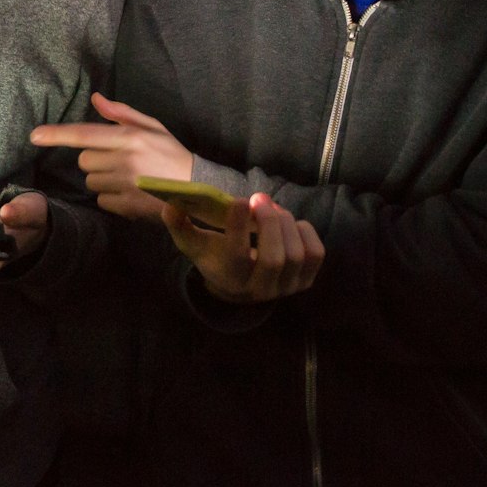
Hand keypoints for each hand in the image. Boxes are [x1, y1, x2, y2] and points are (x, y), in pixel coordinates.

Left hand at [30, 93, 193, 219]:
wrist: (198, 188)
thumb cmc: (172, 154)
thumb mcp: (152, 127)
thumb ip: (121, 113)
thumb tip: (96, 99)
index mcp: (128, 137)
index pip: (84, 134)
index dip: (57, 135)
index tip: (34, 136)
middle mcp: (124, 159)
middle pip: (83, 161)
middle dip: (94, 161)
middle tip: (117, 162)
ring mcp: (125, 184)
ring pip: (91, 182)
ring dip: (102, 180)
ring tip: (127, 178)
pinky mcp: (127, 206)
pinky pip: (101, 201)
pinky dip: (111, 198)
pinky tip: (130, 193)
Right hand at [164, 192, 324, 304]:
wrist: (236, 285)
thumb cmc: (213, 256)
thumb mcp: (192, 243)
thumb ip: (179, 224)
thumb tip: (171, 202)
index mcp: (230, 279)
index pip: (237, 255)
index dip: (238, 226)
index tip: (238, 199)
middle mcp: (260, 289)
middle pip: (273, 258)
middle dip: (269, 223)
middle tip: (258, 197)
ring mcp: (286, 288)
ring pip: (296, 255)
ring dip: (286, 224)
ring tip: (272, 208)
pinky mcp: (305, 281)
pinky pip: (315, 254)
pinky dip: (305, 232)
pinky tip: (290, 222)